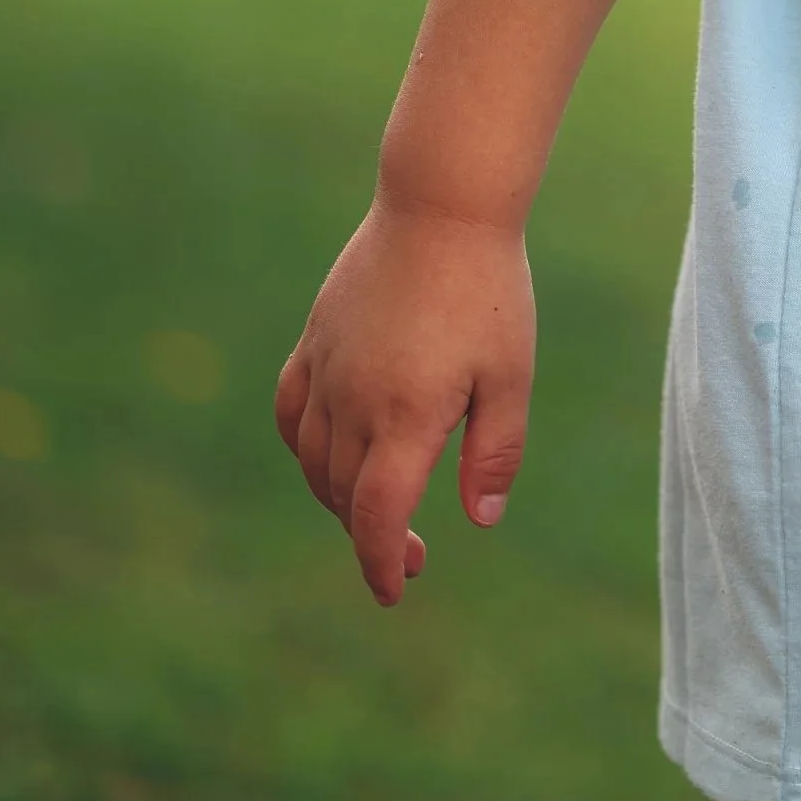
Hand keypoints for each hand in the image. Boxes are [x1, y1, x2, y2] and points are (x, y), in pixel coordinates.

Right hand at [274, 202, 535, 604]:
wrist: (442, 207)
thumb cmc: (488, 291)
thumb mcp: (510, 375)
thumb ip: (495, 453)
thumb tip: (480, 521)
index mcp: (406, 416)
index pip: (376, 516)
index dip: (379, 564)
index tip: (393, 593)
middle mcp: (354, 400)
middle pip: (346, 496)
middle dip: (371, 536)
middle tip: (411, 554)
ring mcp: (327, 367)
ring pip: (314, 460)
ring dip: (339, 498)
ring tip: (377, 507)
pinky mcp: (315, 338)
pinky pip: (290, 410)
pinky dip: (301, 446)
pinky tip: (325, 455)